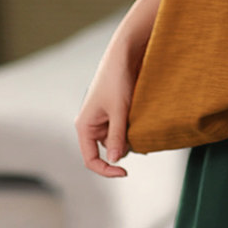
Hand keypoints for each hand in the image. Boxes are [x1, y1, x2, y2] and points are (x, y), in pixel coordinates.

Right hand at [74, 46, 141, 177]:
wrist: (124, 55)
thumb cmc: (117, 80)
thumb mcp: (119, 110)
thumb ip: (118, 136)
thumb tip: (117, 160)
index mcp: (85, 126)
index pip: (91, 159)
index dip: (106, 169)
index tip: (125, 172)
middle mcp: (92, 125)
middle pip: (108, 150)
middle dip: (124, 146)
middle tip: (139, 134)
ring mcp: (104, 119)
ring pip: (118, 139)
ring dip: (130, 136)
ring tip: (139, 121)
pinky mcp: (115, 112)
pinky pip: (124, 128)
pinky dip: (133, 128)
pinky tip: (142, 120)